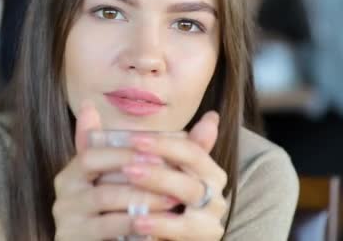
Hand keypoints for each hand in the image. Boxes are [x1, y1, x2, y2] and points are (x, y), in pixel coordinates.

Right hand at [53, 101, 178, 239]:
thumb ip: (161, 152)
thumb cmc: (120, 210)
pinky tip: (157, 225)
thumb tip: (210, 118)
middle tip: (172, 176)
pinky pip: (106, 228)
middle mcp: (65, 191)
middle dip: (139, 172)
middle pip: (98, 169)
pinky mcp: (74, 238)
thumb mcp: (132, 180)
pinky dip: (133, 225)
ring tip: (172, 201)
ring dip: (141, 198)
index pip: (93, 150)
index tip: (160, 154)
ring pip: (105, 198)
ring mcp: (67, 217)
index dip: (125, 150)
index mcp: (74, 171)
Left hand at [122, 112, 228, 240]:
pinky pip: (184, 229)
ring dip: (159, 183)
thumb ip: (165, 148)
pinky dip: (160, 224)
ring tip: (131, 178)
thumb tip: (198, 114)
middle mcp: (215, 192)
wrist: (160, 239)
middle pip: (192, 169)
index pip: (191, 149)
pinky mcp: (204, 238)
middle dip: (158, 164)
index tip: (133, 138)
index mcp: (209, 172)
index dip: (163, 143)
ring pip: (190, 194)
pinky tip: (136, 220)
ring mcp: (211, 217)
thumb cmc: (160, 205)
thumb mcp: (161, 175)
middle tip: (127, 162)